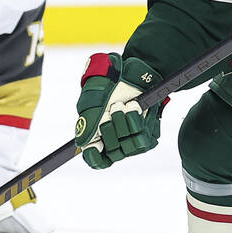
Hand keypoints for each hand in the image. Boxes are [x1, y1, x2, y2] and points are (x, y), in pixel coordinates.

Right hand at [74, 53, 163, 168]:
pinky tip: (135, 106)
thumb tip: (83, 146)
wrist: (131, 71)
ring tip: (124, 104)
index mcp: (97, 137)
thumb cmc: (108, 85)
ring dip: (124, 121)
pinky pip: (145, 137)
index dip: (96, 158)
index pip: (96, 160)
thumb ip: (86, 126)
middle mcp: (115, 141)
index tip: (96, 145)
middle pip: (114, 153)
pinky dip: (137, 118)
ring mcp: (132, 138)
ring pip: (130, 146)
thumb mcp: (91, 103)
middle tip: (111, 109)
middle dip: (111, 129)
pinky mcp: (148, 132)